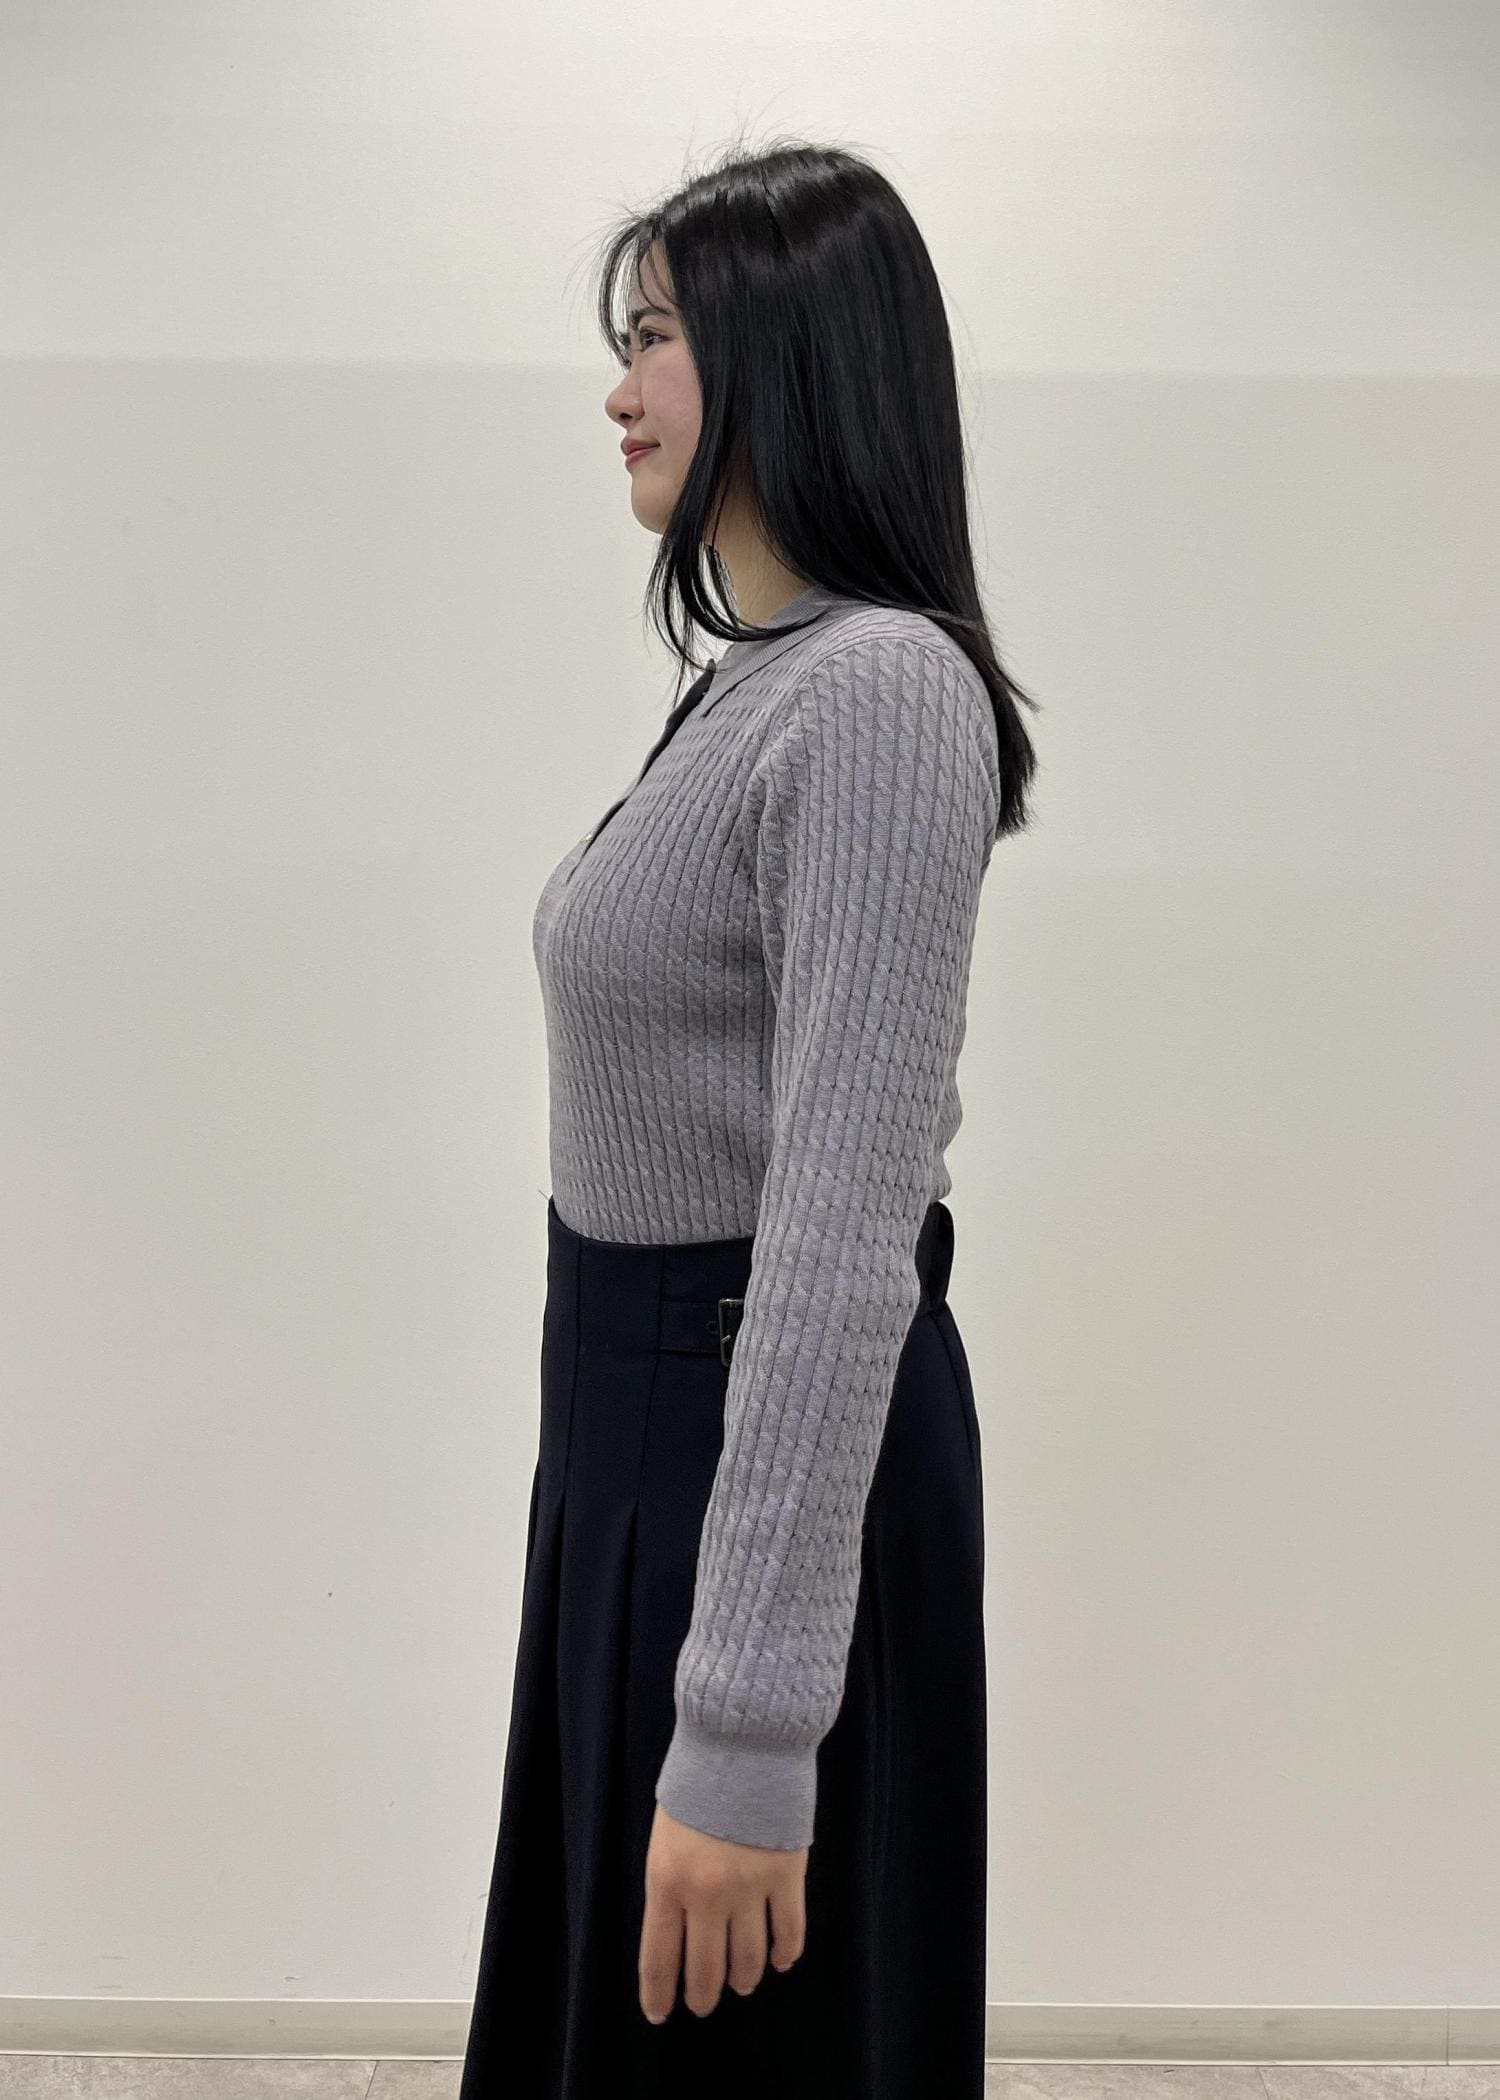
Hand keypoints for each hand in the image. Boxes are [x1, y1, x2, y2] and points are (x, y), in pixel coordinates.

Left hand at [638, 1800, 807, 2023]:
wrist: (743, 1738)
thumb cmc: (696, 1779)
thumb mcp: (666, 1834)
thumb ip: (671, 1881)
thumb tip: (682, 1926)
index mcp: (667, 1880)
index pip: (659, 1957)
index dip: (659, 1993)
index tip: (661, 2014)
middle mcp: (707, 1894)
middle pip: (706, 1968)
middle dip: (703, 1994)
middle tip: (704, 2004)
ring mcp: (750, 1888)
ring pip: (748, 1959)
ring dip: (743, 1979)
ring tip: (741, 1984)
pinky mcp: (787, 1875)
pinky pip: (789, 1931)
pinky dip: (786, 1953)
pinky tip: (781, 1962)